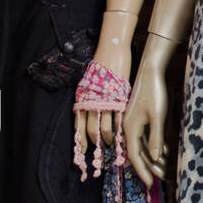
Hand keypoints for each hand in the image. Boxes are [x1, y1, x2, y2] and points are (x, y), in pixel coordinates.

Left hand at [73, 37, 131, 164]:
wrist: (112, 52)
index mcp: (83, 99)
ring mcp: (107, 100)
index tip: (84, 150)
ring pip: (106, 126)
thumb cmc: (100, 66)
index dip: (81, 140)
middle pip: (91, 129)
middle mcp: (93, 102)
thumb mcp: (88, 84)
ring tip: (113, 143)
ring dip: (109, 137)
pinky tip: (123, 133)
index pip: (79, 125)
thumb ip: (87, 99)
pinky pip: (120, 117)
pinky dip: (121, 127)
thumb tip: (86, 114)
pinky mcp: (120, 97)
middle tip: (101, 149)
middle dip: (97, 142)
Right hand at [124, 66, 169, 188]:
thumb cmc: (154, 93)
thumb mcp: (158, 116)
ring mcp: (134, 123)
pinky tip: (164, 153)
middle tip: (161, 179)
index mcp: (130, 129)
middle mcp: (129, 128)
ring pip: (142, 146)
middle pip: (138, 153)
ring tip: (165, 169)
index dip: (142, 170)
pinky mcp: (141, 118)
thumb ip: (156, 138)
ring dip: (153, 158)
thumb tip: (154, 158)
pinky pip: (146, 137)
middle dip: (149, 167)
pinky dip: (154, 146)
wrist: (151, 72)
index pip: (135, 155)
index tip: (150, 184)